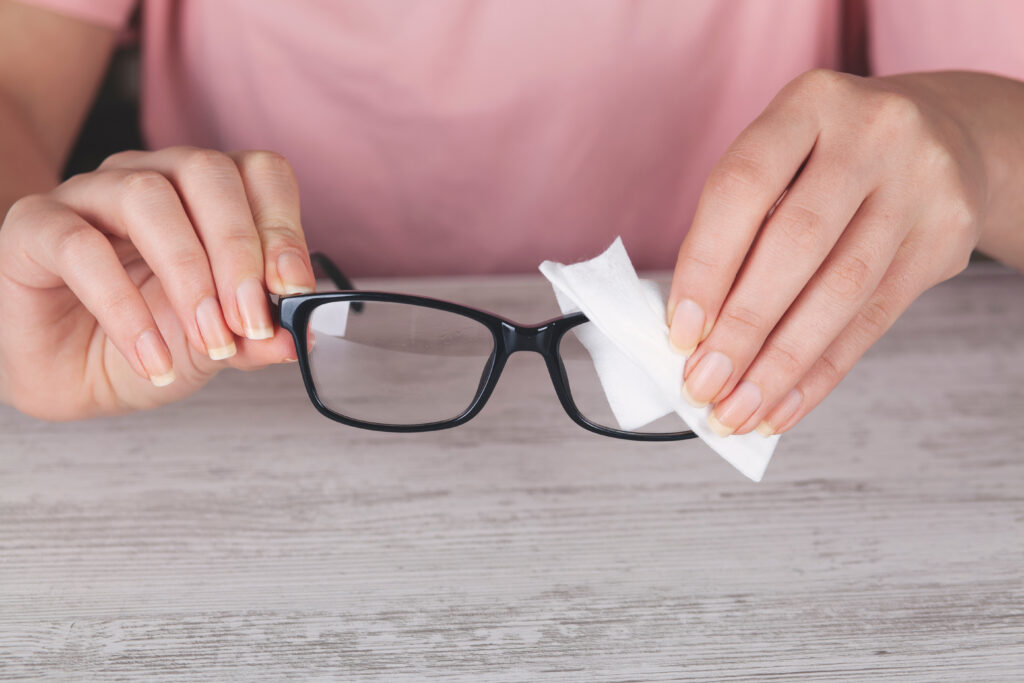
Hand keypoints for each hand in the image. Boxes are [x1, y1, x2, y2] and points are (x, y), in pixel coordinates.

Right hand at [0, 147, 315, 419]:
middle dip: (239, 251)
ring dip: (189, 275)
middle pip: (207, 172)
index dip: (282, 227)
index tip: (293, 290)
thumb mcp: (216, 346)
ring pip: (147, 197)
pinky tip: (152, 357)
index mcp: (206, 194)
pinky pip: (81, 248)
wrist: (68, 377)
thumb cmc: (146, 341)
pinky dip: (125, 310)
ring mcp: (90, 194)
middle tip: (250, 321)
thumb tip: (297, 337)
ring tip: (207, 341)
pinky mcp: (35, 227)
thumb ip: (257, 336)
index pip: (259, 174)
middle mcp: (152, 178)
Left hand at [667, 69, 1019, 437]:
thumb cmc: (830, 160)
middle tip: (704, 382)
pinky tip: (783, 405)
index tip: (680, 330)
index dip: (706, 265)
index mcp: (808, 104)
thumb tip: (692, 327)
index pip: (743, 186)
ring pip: (841, 292)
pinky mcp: (946, 239)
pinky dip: (821, 373)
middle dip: (742, 327)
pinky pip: (874, 321)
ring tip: (738, 408)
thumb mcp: (783, 159)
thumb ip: (737, 225)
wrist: (945, 138)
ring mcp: (919, 185)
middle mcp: (872, 135)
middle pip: (796, 244)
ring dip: (780, 364)